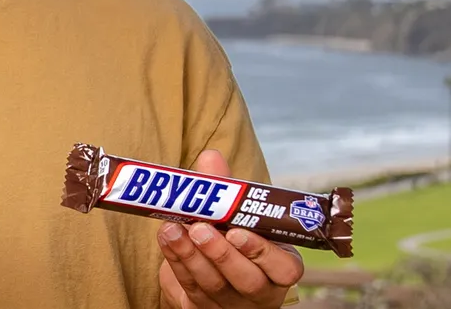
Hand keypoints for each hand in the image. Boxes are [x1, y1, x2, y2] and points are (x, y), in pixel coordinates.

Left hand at [157, 149, 303, 307]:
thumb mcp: (237, 217)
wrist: (210, 270)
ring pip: (213, 286)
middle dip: (220, 253)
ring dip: (190, 255)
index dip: (262, 252)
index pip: (284, 269)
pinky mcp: (201, 308)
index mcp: (279, 267)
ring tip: (172, 229)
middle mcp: (260, 291)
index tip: (237, 231)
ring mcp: (231, 304)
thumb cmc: (233, 238)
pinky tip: (166, 238)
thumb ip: (226, 190)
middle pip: (246, 280)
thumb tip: (210, 157)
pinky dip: (175, 261)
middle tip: (199, 229)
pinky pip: (189, 288)